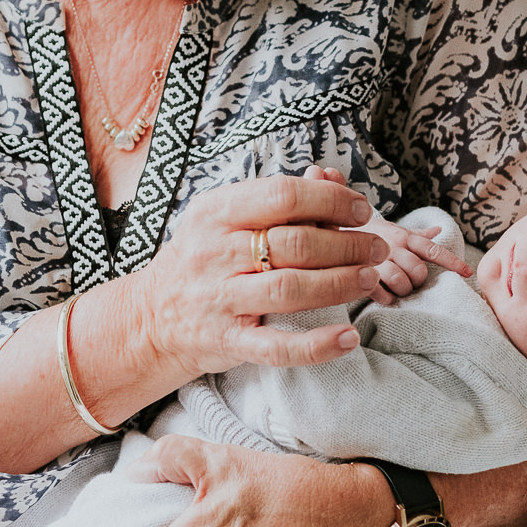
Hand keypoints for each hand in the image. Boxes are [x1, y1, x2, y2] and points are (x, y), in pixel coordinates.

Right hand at [125, 174, 387, 377]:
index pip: (282, 196)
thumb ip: (276, 201)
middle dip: (347, 244)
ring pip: (290, 290)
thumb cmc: (202, 260)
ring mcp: (219, 300)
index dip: (331, 201)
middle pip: (294, 243)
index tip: (360, 210)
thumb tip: (332, 179)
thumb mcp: (224, 219)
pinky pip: (278, 347)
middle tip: (376, 248)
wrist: (150, 317)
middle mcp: (214, 253)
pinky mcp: (227, 341)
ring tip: (369, 278)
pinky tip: (349, 337)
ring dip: (340, 283)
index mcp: (215, 212)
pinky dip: (318, 345)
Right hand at [302, 166, 471, 304]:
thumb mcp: (393, 229)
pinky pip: (382, 294)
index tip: (467, 274)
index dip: (452, 262)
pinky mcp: (361, 275)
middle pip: (419, 272)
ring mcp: (376, 261)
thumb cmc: (369, 234)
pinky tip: (382, 295)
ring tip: (395, 289)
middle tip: (408, 282)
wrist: (331, 229)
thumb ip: (417, 234)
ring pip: (403, 284)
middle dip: (418, 282)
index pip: (433, 250)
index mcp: (404, 236)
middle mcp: (393, 247)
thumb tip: (440, 230)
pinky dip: (386, 298)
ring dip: (403, 291)